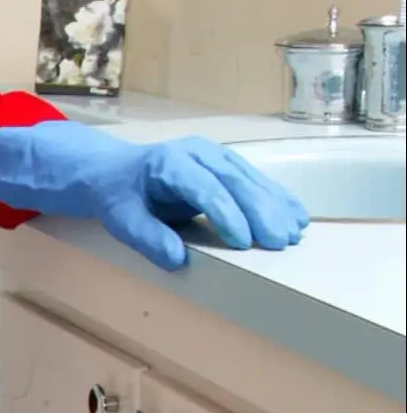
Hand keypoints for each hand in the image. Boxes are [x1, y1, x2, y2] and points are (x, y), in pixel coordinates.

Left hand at [0, 120, 309, 270]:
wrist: (116, 171)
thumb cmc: (118, 196)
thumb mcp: (122, 218)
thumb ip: (147, 237)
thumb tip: (176, 260)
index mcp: (170, 163)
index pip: (204, 188)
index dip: (226, 214)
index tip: (244, 242)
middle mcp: (198, 153)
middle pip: (234, 181)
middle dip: (260, 212)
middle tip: (281, 241)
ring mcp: (215, 155)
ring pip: (250, 179)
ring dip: (275, 205)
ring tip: (296, 231)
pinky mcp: (225, 164)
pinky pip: (254, 180)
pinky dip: (275, 198)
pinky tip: (295, 214)